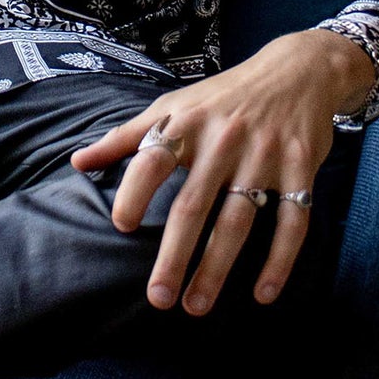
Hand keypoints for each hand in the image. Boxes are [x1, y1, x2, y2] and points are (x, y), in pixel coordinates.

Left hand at [69, 30, 375, 314]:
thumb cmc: (222, 97)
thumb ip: (126, 137)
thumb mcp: (173, 105)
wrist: (296, 71)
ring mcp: (264, 157)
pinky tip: (262, 294)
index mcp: (187, 124)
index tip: (122, 226)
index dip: (135, 191)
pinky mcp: (301, 169)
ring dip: (217, 268)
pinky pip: (292, 222)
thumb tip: (77, 162)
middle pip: (193, 205)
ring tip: (196, 306)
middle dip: (174, 255)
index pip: (153, 160)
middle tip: (157, 298)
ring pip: (239, 221)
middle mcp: (223, 141)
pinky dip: (279, 260)